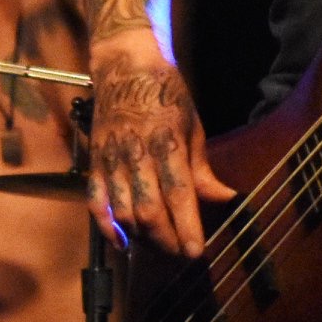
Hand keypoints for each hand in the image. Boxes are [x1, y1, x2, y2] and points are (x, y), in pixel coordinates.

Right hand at [87, 32, 234, 257]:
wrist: (126, 67)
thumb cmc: (166, 95)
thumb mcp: (193, 126)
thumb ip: (203, 169)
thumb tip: (226, 198)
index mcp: (166, 142)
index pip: (178, 194)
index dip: (187, 226)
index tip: (196, 252)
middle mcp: (136, 154)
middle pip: (149, 210)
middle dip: (167, 239)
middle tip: (181, 254)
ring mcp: (112, 160)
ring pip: (123, 211)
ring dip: (141, 237)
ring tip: (159, 248)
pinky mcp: (95, 163)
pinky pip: (96, 202)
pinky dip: (107, 227)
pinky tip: (122, 242)